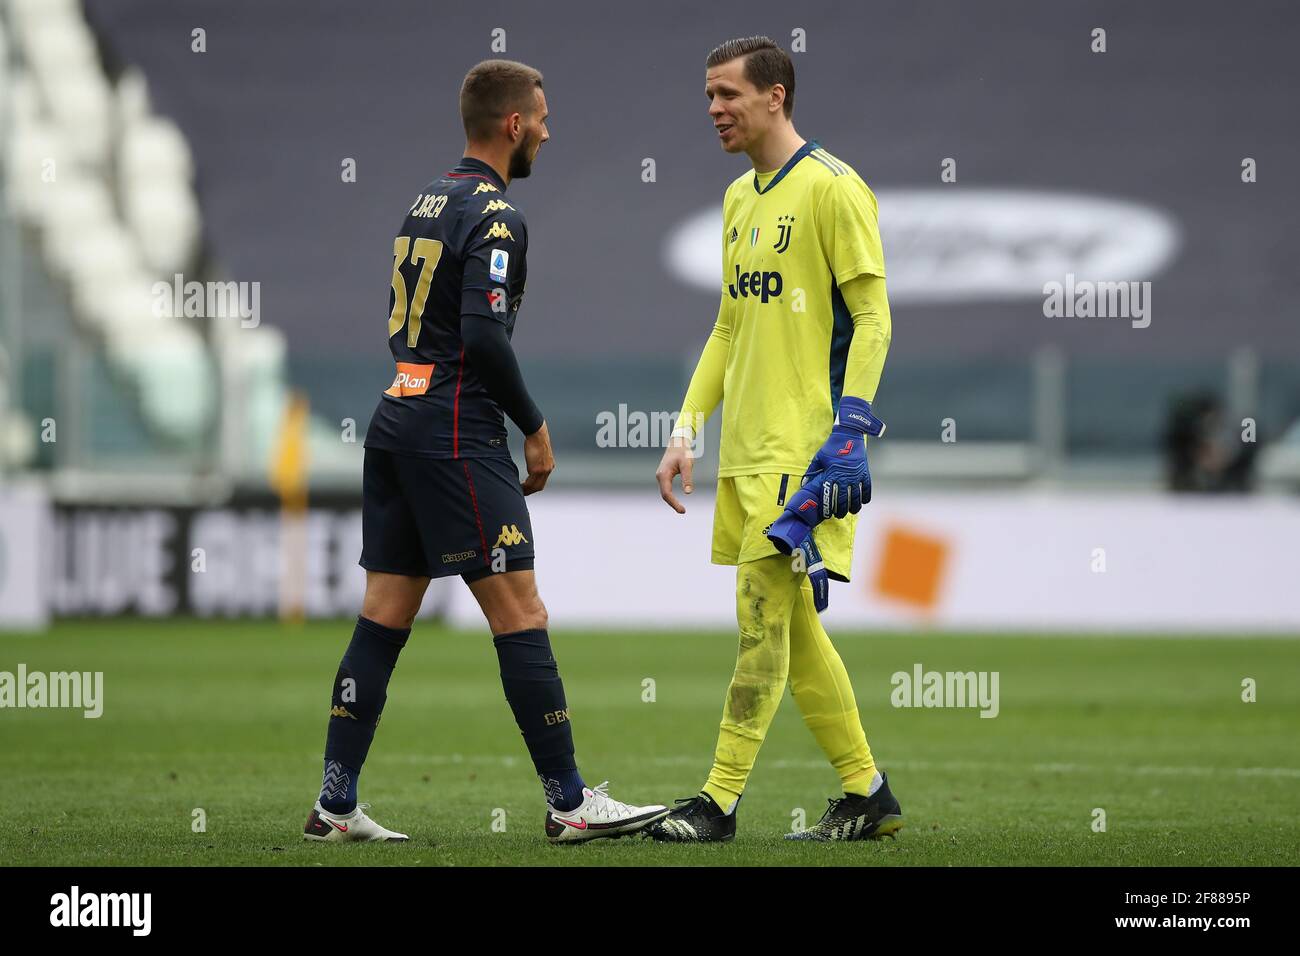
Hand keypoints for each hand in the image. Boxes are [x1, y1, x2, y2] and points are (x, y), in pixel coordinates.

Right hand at [521, 421, 554, 495]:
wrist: (538, 434)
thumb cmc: (536, 441)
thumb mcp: (539, 453)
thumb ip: (537, 461)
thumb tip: (531, 466)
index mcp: (549, 466)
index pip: (542, 481)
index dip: (535, 487)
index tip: (528, 489)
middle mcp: (548, 470)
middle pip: (539, 486)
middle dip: (531, 491)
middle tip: (522, 493)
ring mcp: (543, 470)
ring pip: (535, 486)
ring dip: (527, 490)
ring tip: (520, 491)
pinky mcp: (537, 469)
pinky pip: (531, 482)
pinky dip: (525, 486)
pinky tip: (520, 485)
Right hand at [655, 435, 694, 513]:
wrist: (677, 443)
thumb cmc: (683, 452)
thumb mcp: (687, 465)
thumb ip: (687, 478)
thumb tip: (688, 492)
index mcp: (663, 474)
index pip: (667, 493)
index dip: (674, 503)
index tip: (682, 510)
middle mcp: (660, 476)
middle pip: (664, 495)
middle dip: (673, 504)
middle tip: (683, 511)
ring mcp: (661, 477)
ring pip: (665, 492)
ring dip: (671, 501)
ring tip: (681, 508)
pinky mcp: (664, 476)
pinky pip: (666, 489)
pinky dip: (670, 496)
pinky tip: (676, 500)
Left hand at [804, 397, 884, 518]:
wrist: (848, 435)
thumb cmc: (831, 447)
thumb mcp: (819, 458)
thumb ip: (812, 472)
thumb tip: (805, 483)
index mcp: (832, 474)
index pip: (829, 496)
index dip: (828, 507)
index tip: (827, 514)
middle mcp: (844, 477)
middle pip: (843, 499)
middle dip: (840, 510)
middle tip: (839, 515)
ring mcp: (856, 475)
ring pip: (856, 496)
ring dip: (854, 506)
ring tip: (852, 511)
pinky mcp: (865, 472)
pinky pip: (867, 487)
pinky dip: (866, 496)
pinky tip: (864, 502)